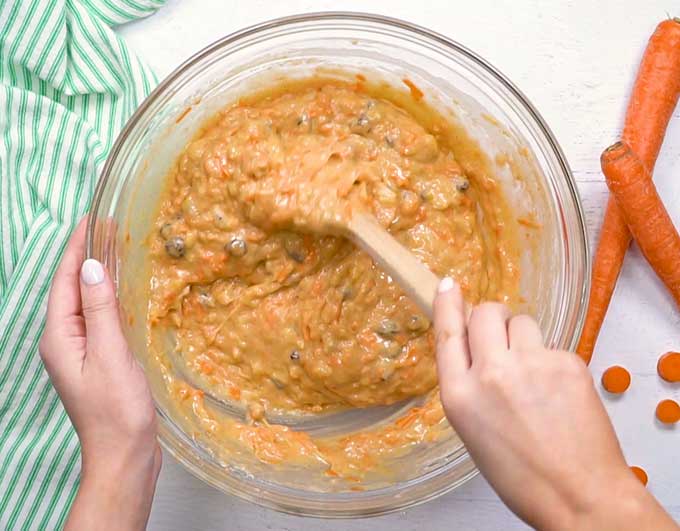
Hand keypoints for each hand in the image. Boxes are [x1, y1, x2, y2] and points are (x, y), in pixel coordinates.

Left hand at [39, 218, 160, 530]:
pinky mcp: (98, 360)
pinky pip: (100, 317)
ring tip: (116, 248)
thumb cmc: (116, 409)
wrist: (124, 454)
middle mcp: (65, 341)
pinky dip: (109, 296)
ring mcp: (81, 352)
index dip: (75, 249)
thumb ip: (100, 309)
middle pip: (72, 288)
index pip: (64, 282)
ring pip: (87, 302)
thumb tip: (92, 266)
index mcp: (60, 337)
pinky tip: (123, 290)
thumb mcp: (109, 354)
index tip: (90, 220)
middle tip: (107, 226)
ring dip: (98, 274)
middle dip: (86, 256)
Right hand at [433, 278, 676, 530]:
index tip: (448, 284)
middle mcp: (491, 373)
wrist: (579, 494)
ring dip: (521, 337)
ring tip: (533, 372)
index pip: (447, 332)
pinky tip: (558, 392)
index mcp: (459, 395)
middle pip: (485, 312)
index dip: (447, 304)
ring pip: (521, 321)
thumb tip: (472, 343)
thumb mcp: (474, 429)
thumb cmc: (520, 473)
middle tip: (500, 337)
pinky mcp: (567, 363)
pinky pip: (551, 345)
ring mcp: (532, 364)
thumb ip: (469, 383)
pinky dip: (551, 361)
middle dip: (491, 318)